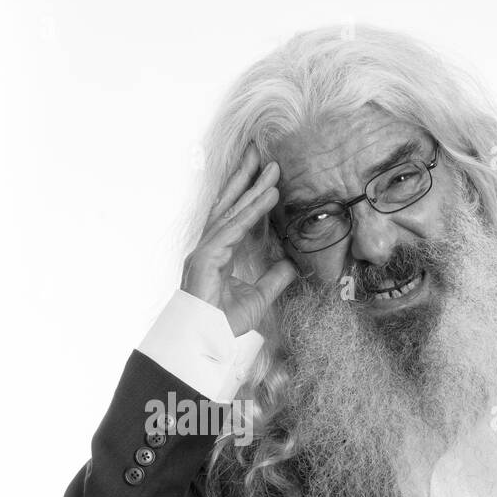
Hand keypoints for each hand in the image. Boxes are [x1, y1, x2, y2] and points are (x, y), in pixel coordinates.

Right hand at [181, 143, 298, 336]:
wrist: (205, 344)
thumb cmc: (222, 326)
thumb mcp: (258, 298)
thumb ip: (274, 279)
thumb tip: (291, 264)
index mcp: (217, 255)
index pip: (235, 217)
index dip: (250, 195)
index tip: (266, 176)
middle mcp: (208, 248)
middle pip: (229, 205)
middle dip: (245, 178)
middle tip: (260, 152)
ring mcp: (205, 251)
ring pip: (232, 211)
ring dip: (252, 187)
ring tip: (271, 167)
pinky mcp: (206, 258)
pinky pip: (233, 229)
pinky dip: (252, 211)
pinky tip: (268, 196)